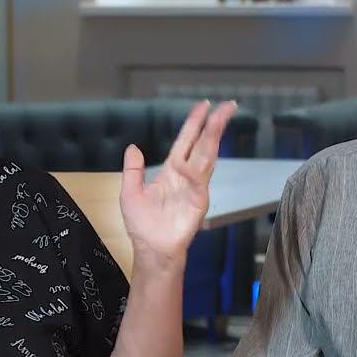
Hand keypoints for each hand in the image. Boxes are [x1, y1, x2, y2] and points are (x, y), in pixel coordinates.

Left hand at [119, 100, 237, 268]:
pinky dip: (198, 170)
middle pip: (203, 144)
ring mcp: (195, 187)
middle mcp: (187, 175)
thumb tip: (133, 147)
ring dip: (214, 137)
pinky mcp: (198, 202)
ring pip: (206, 156)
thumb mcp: (130, 193)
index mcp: (172, 170)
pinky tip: (196, 158)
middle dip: (214, 124)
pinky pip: (199, 181)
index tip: (204, 106)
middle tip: (227, 105)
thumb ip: (133, 170)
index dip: (194, 123)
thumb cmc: (143, 226)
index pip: (186, 141)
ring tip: (221, 119)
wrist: (152, 251)